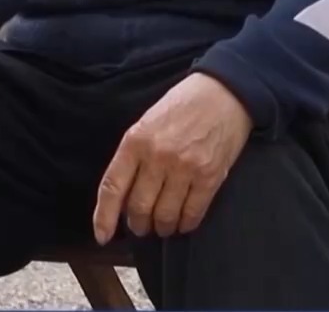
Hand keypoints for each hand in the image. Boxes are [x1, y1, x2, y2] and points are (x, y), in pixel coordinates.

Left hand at [92, 73, 251, 241]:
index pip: (113, 187)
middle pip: (139, 208)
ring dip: (162, 227)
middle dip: (139, 225)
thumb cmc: (184, 105)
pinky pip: (193, 212)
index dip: (104, 217)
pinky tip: (184, 222)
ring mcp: (185, 168)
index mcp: (136, 141)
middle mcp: (157, 156)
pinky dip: (186, 224)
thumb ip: (135, 155)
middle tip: (142, 226)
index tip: (103, 236)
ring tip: (164, 225)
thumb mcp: (148, 123)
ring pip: (165, 215)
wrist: (225, 92)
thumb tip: (125, 195)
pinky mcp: (210, 176)